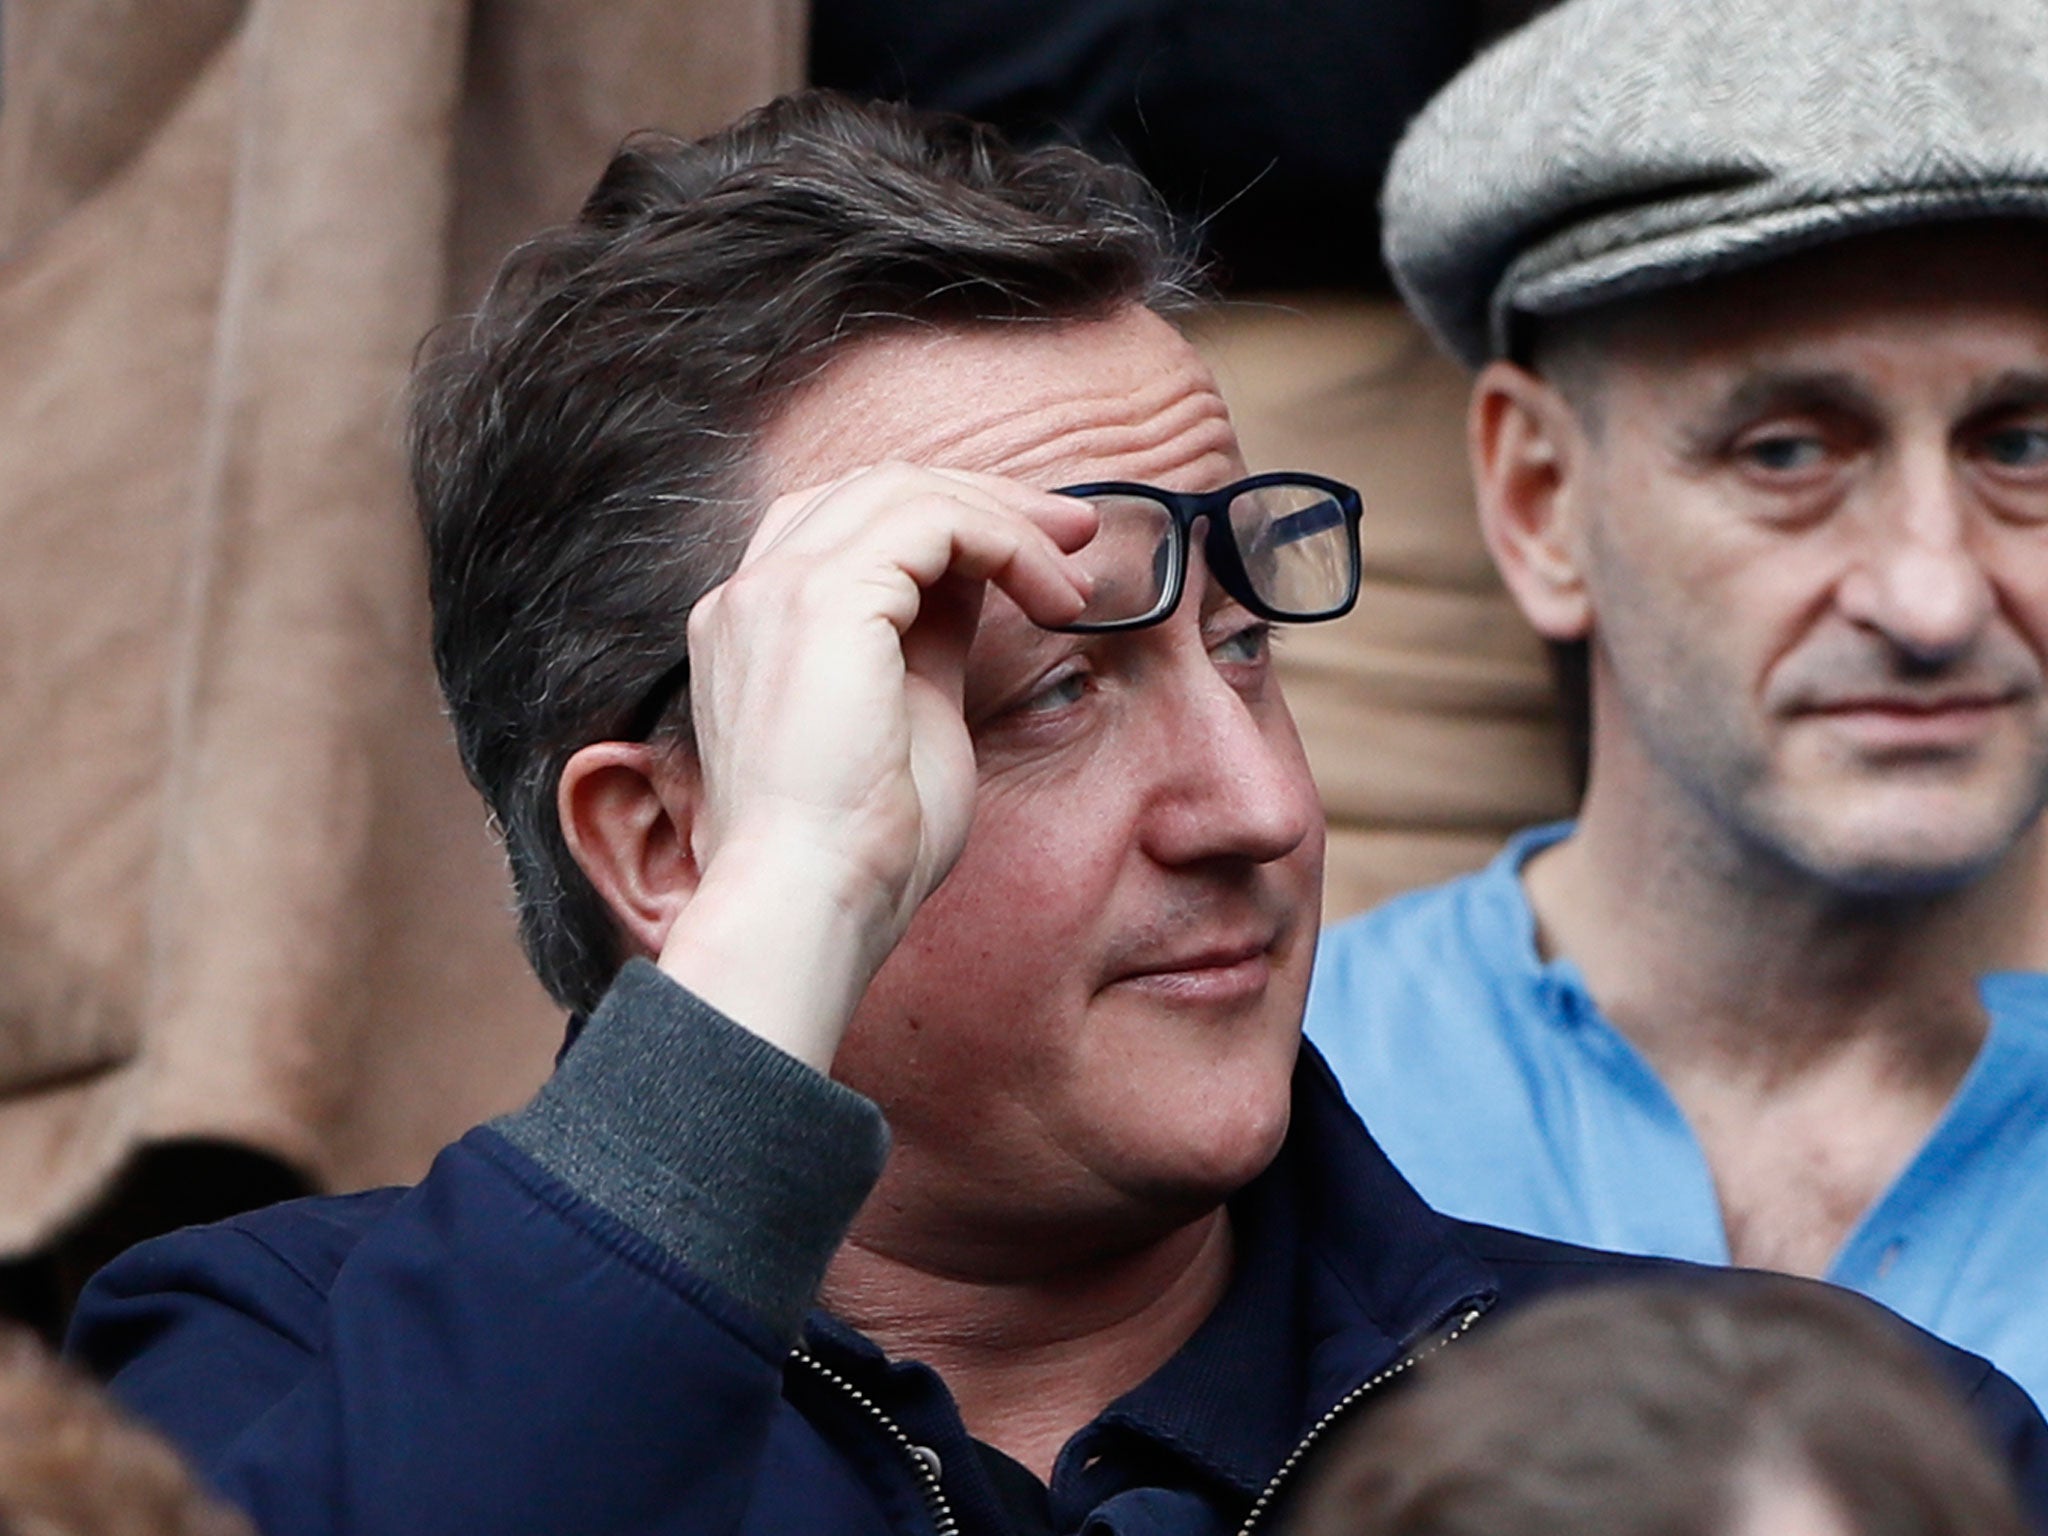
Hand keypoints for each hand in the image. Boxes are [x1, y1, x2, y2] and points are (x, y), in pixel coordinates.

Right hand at [656, 464, 1094, 1066]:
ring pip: (907, 489)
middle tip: (1075, 532)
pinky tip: (1052, 597)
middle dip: (986, 500)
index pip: (848, 524)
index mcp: (755, 626)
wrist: (810, 901)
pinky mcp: (822, 595)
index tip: (1038, 553)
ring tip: (1072, 571)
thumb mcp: (908, 716)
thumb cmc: (862, 847)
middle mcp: (750, 593)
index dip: (948, 520)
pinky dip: (1007, 541)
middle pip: (877, 488)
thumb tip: (975, 583)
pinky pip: (935, 520)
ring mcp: (775, 587)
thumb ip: (926, 642)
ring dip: (1006, 518)